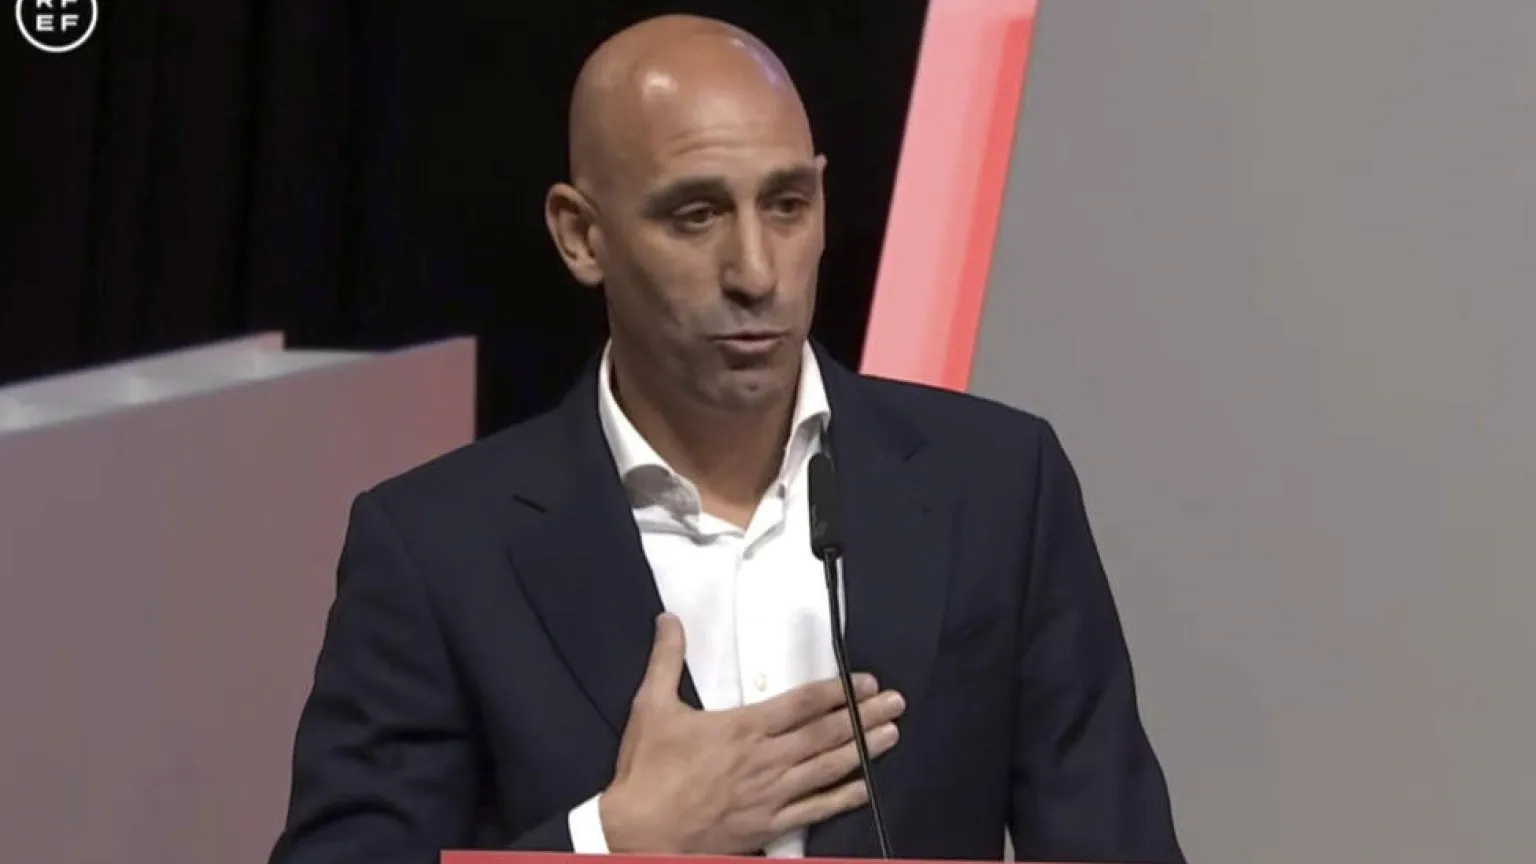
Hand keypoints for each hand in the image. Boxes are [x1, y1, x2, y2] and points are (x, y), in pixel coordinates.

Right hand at [597, 613, 905, 854]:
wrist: (638, 832)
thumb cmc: (646, 771)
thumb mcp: (651, 707)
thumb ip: (665, 660)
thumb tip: (669, 620)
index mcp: (742, 728)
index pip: (802, 704)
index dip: (838, 691)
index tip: (866, 682)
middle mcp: (765, 760)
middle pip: (825, 733)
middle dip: (864, 716)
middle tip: (896, 702)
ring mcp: (770, 796)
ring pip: (827, 769)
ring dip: (863, 751)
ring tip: (892, 735)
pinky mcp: (768, 826)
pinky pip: (814, 811)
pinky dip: (842, 798)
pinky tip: (865, 788)